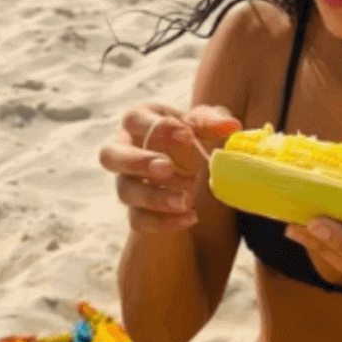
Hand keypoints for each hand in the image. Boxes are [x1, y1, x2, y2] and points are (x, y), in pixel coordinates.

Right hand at [99, 103, 241, 234]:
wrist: (192, 167)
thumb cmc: (192, 135)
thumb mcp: (204, 123)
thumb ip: (213, 121)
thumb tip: (231, 125)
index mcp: (139, 121)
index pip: (134, 119)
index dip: (156, 126)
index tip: (187, 134)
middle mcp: (124, 150)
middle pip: (110, 156)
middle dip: (137, 162)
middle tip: (167, 168)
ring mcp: (126, 182)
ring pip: (125, 191)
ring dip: (154, 197)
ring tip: (186, 200)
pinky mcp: (135, 209)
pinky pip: (138, 220)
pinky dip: (163, 222)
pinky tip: (190, 217)